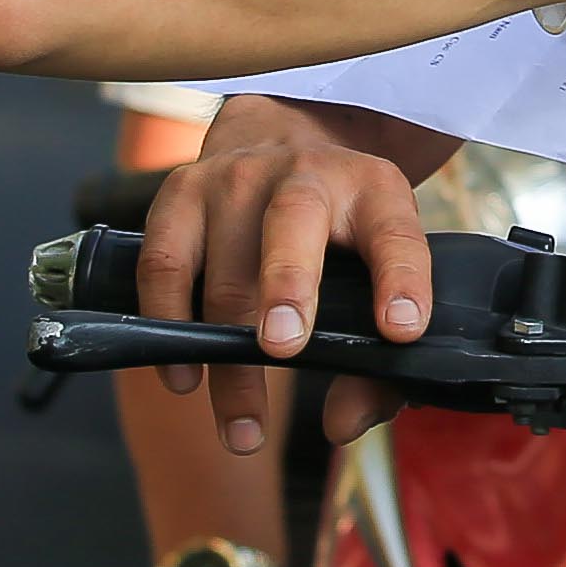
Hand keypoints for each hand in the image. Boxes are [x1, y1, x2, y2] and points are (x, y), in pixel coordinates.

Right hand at [136, 97, 436, 451]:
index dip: (401, 279)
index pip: (395, 233)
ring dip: (226, 352)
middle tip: (284, 349)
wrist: (281, 139)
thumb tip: (341, 427)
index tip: (401, 329)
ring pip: (223, 266)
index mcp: (374, 190)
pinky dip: (168, 323)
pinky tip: (185, 377)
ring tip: (242, 424)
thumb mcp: (377, 272)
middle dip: (287, 285)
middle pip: (294, 223)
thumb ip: (375, 363)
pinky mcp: (180, 193)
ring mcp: (235, 178)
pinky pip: (164, 263)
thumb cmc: (339, 234)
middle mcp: (305, 172)